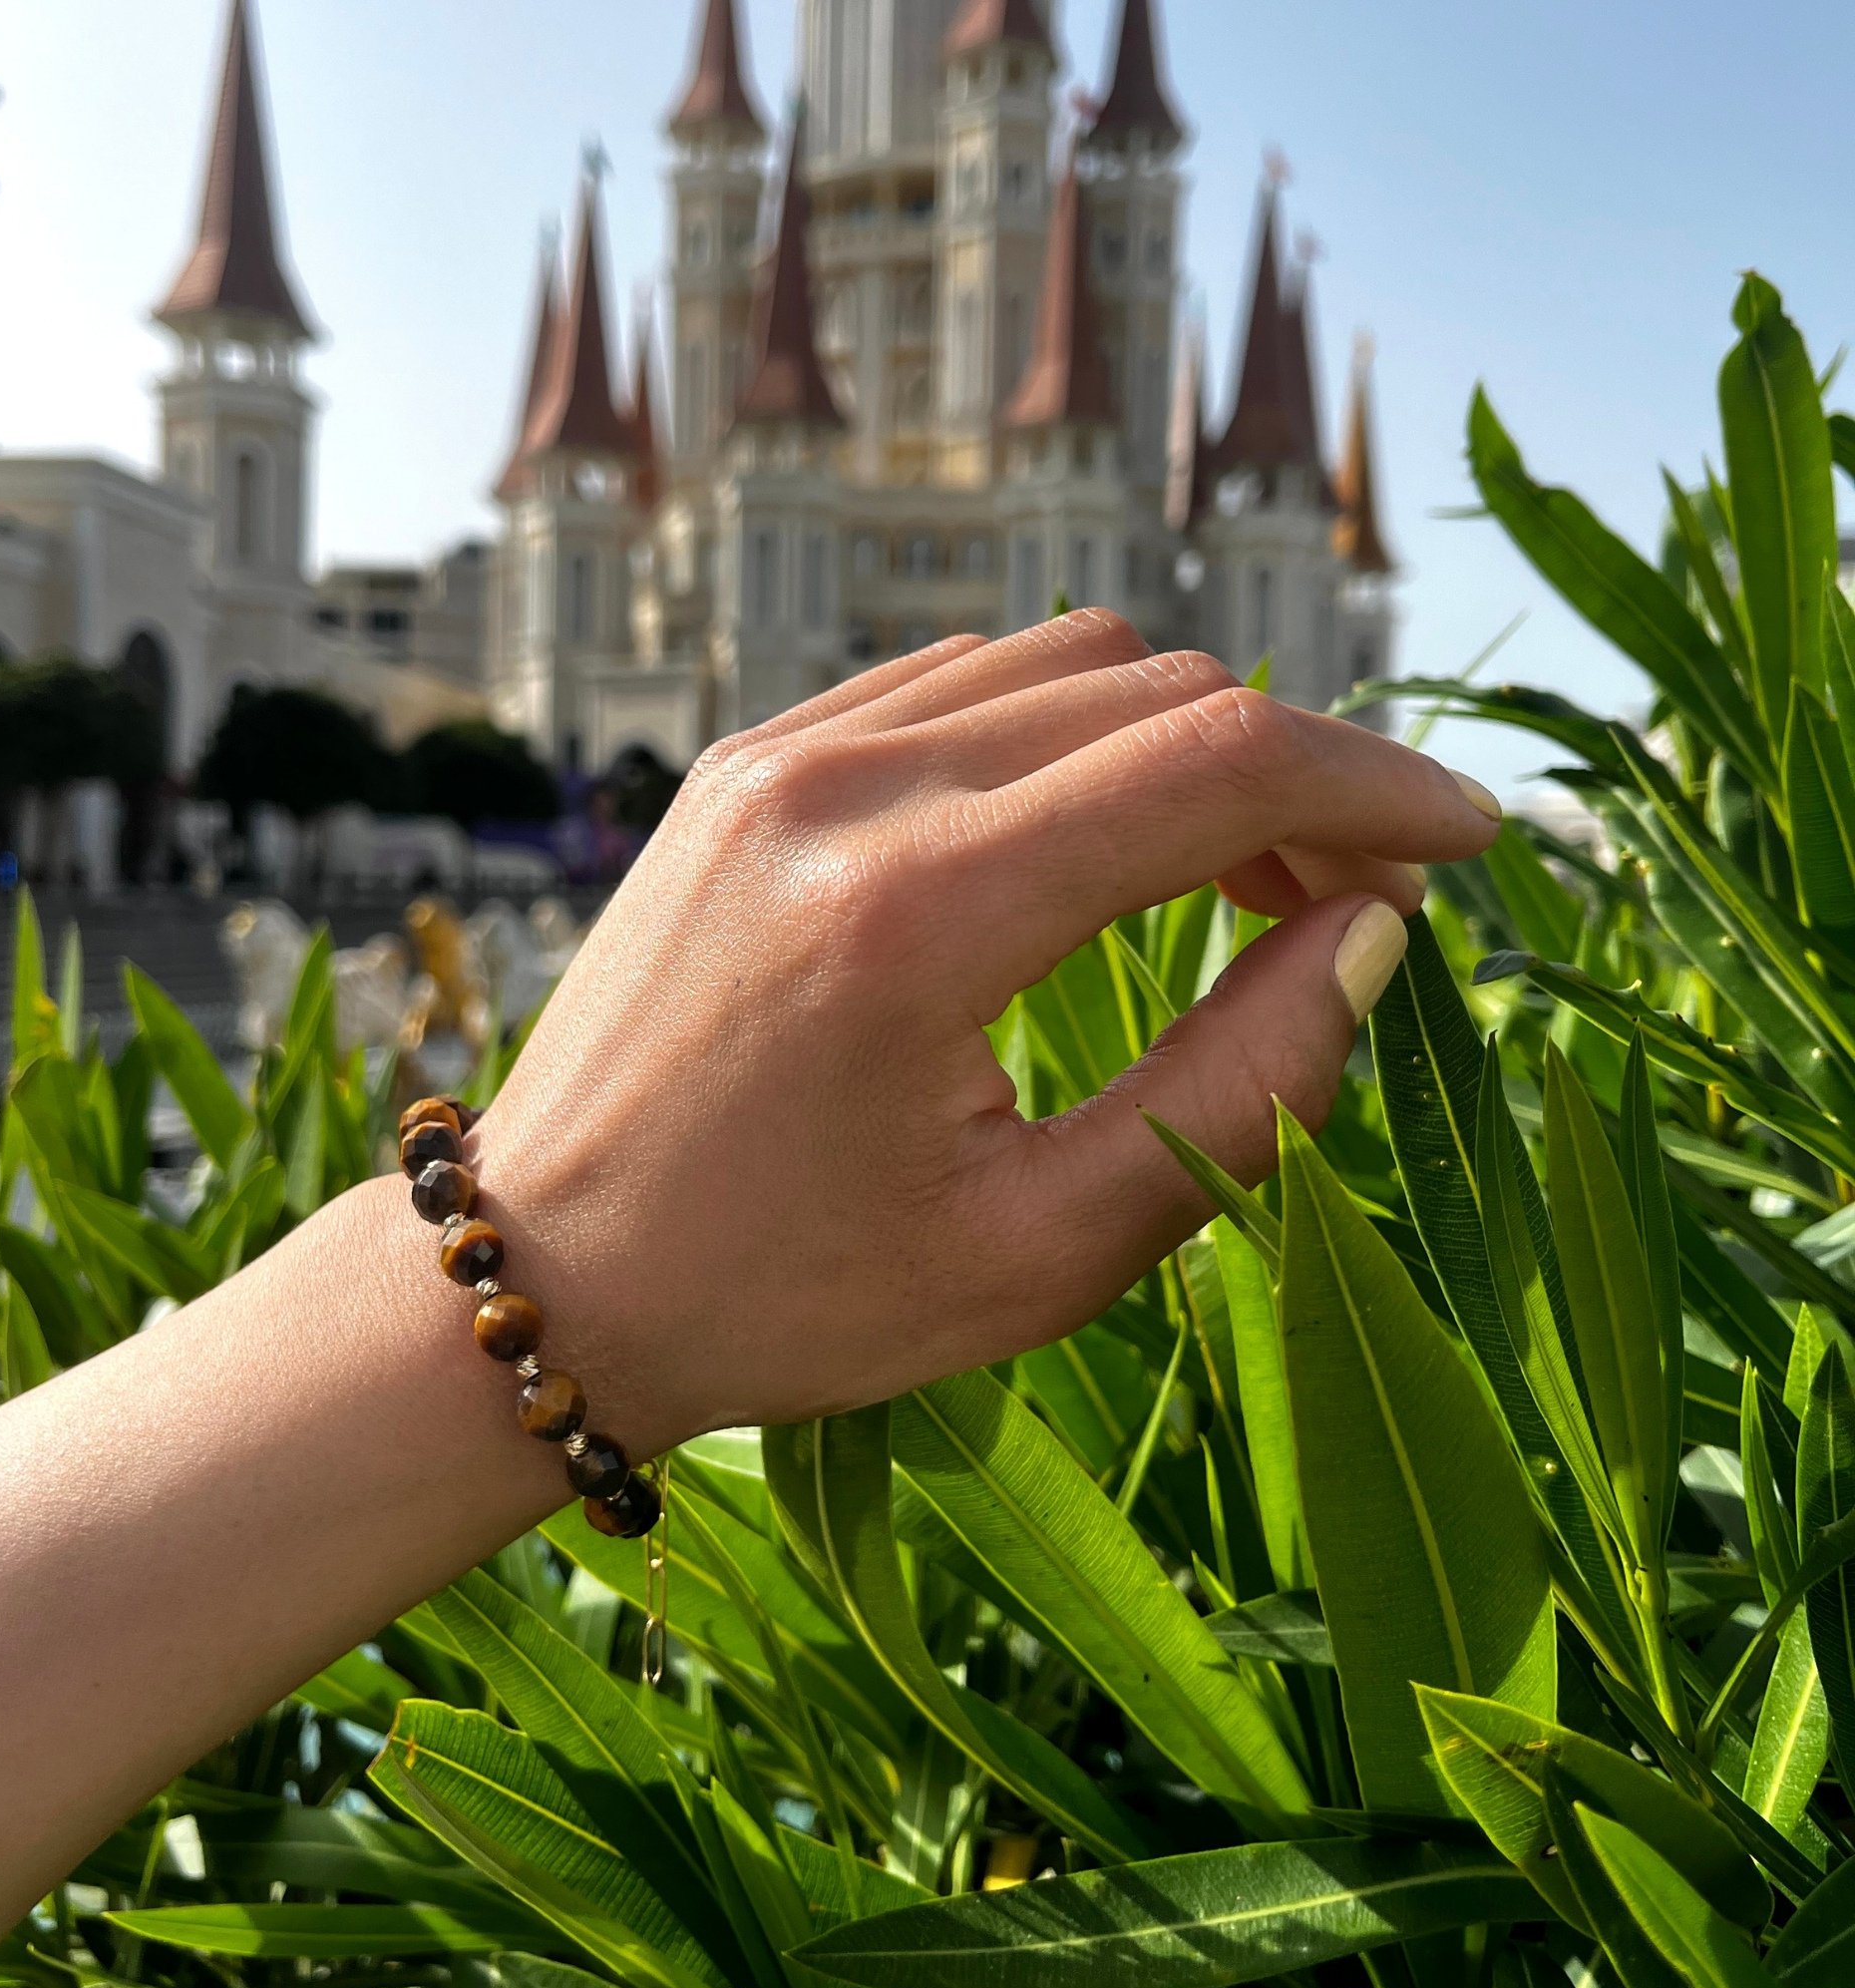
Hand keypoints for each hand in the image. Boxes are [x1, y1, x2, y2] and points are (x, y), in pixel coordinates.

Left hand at [473, 612, 1500, 1451]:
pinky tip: (1092, 844)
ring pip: (1065, 664)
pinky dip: (1069, 735)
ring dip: (1185, 746)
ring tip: (1232, 879)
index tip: (1467, 842)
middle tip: (1349, 902)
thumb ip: (1240, 1090)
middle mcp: (845, 787)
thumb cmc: (787, 1295)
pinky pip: (960, 686)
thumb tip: (1374, 938)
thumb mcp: (1042, 1251)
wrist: (548, 1267)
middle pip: (1157, 691)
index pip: (1220, 762)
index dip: (1378, 787)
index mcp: (920, 913)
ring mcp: (781, 754)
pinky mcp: (749, 761)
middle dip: (1295, 779)